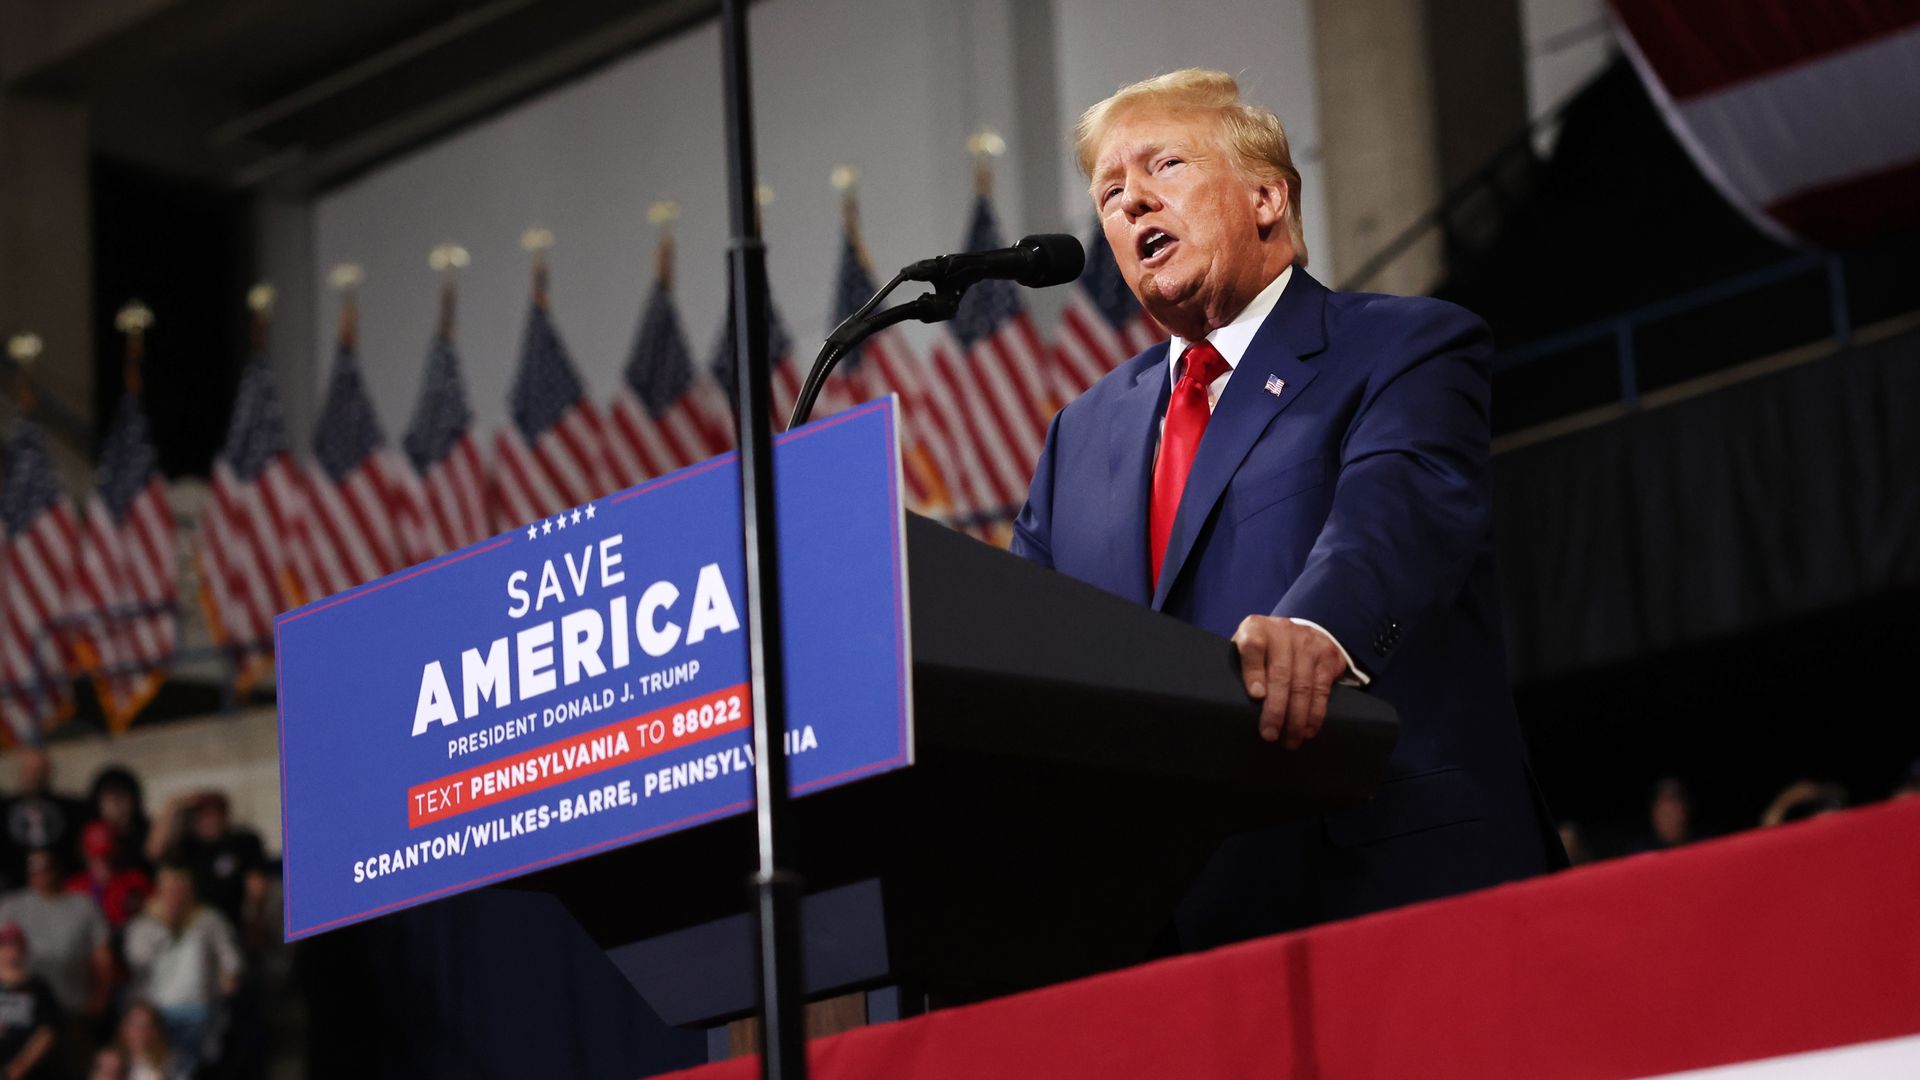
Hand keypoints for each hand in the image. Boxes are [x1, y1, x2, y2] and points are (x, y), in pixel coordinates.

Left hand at [1231, 615, 1344, 747]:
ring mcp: (1308, 642)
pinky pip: (1321, 689)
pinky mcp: (1328, 656)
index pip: (1253, 646)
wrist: (1298, 632)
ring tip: (1290, 740)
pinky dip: (1315, 713)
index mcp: (1255, 627)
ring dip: (1297, 718)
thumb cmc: (1263, 650)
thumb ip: (1238, 668)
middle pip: (1280, 673)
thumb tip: (1228, 703)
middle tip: (1269, 734)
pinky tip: (1308, 730)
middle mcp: (1283, 631)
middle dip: (1275, 709)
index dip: (1253, 671)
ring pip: (1303, 685)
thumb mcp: (1243, 649)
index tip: (1255, 696)